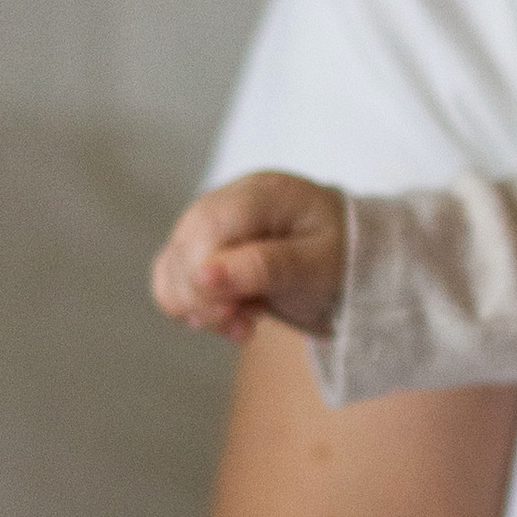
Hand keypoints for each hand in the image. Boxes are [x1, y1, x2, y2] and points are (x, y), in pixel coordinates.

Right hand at [152, 170, 348, 341]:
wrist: (344, 260)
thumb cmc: (339, 257)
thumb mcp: (319, 266)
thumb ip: (267, 267)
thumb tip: (205, 275)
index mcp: (263, 193)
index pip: (208, 228)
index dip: (207, 276)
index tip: (237, 313)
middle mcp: (228, 199)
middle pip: (183, 249)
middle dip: (207, 300)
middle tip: (247, 323)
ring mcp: (209, 222)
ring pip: (172, 267)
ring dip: (200, 307)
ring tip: (245, 318)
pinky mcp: (200, 247)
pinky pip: (172, 279)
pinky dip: (194, 306)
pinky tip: (229, 314)